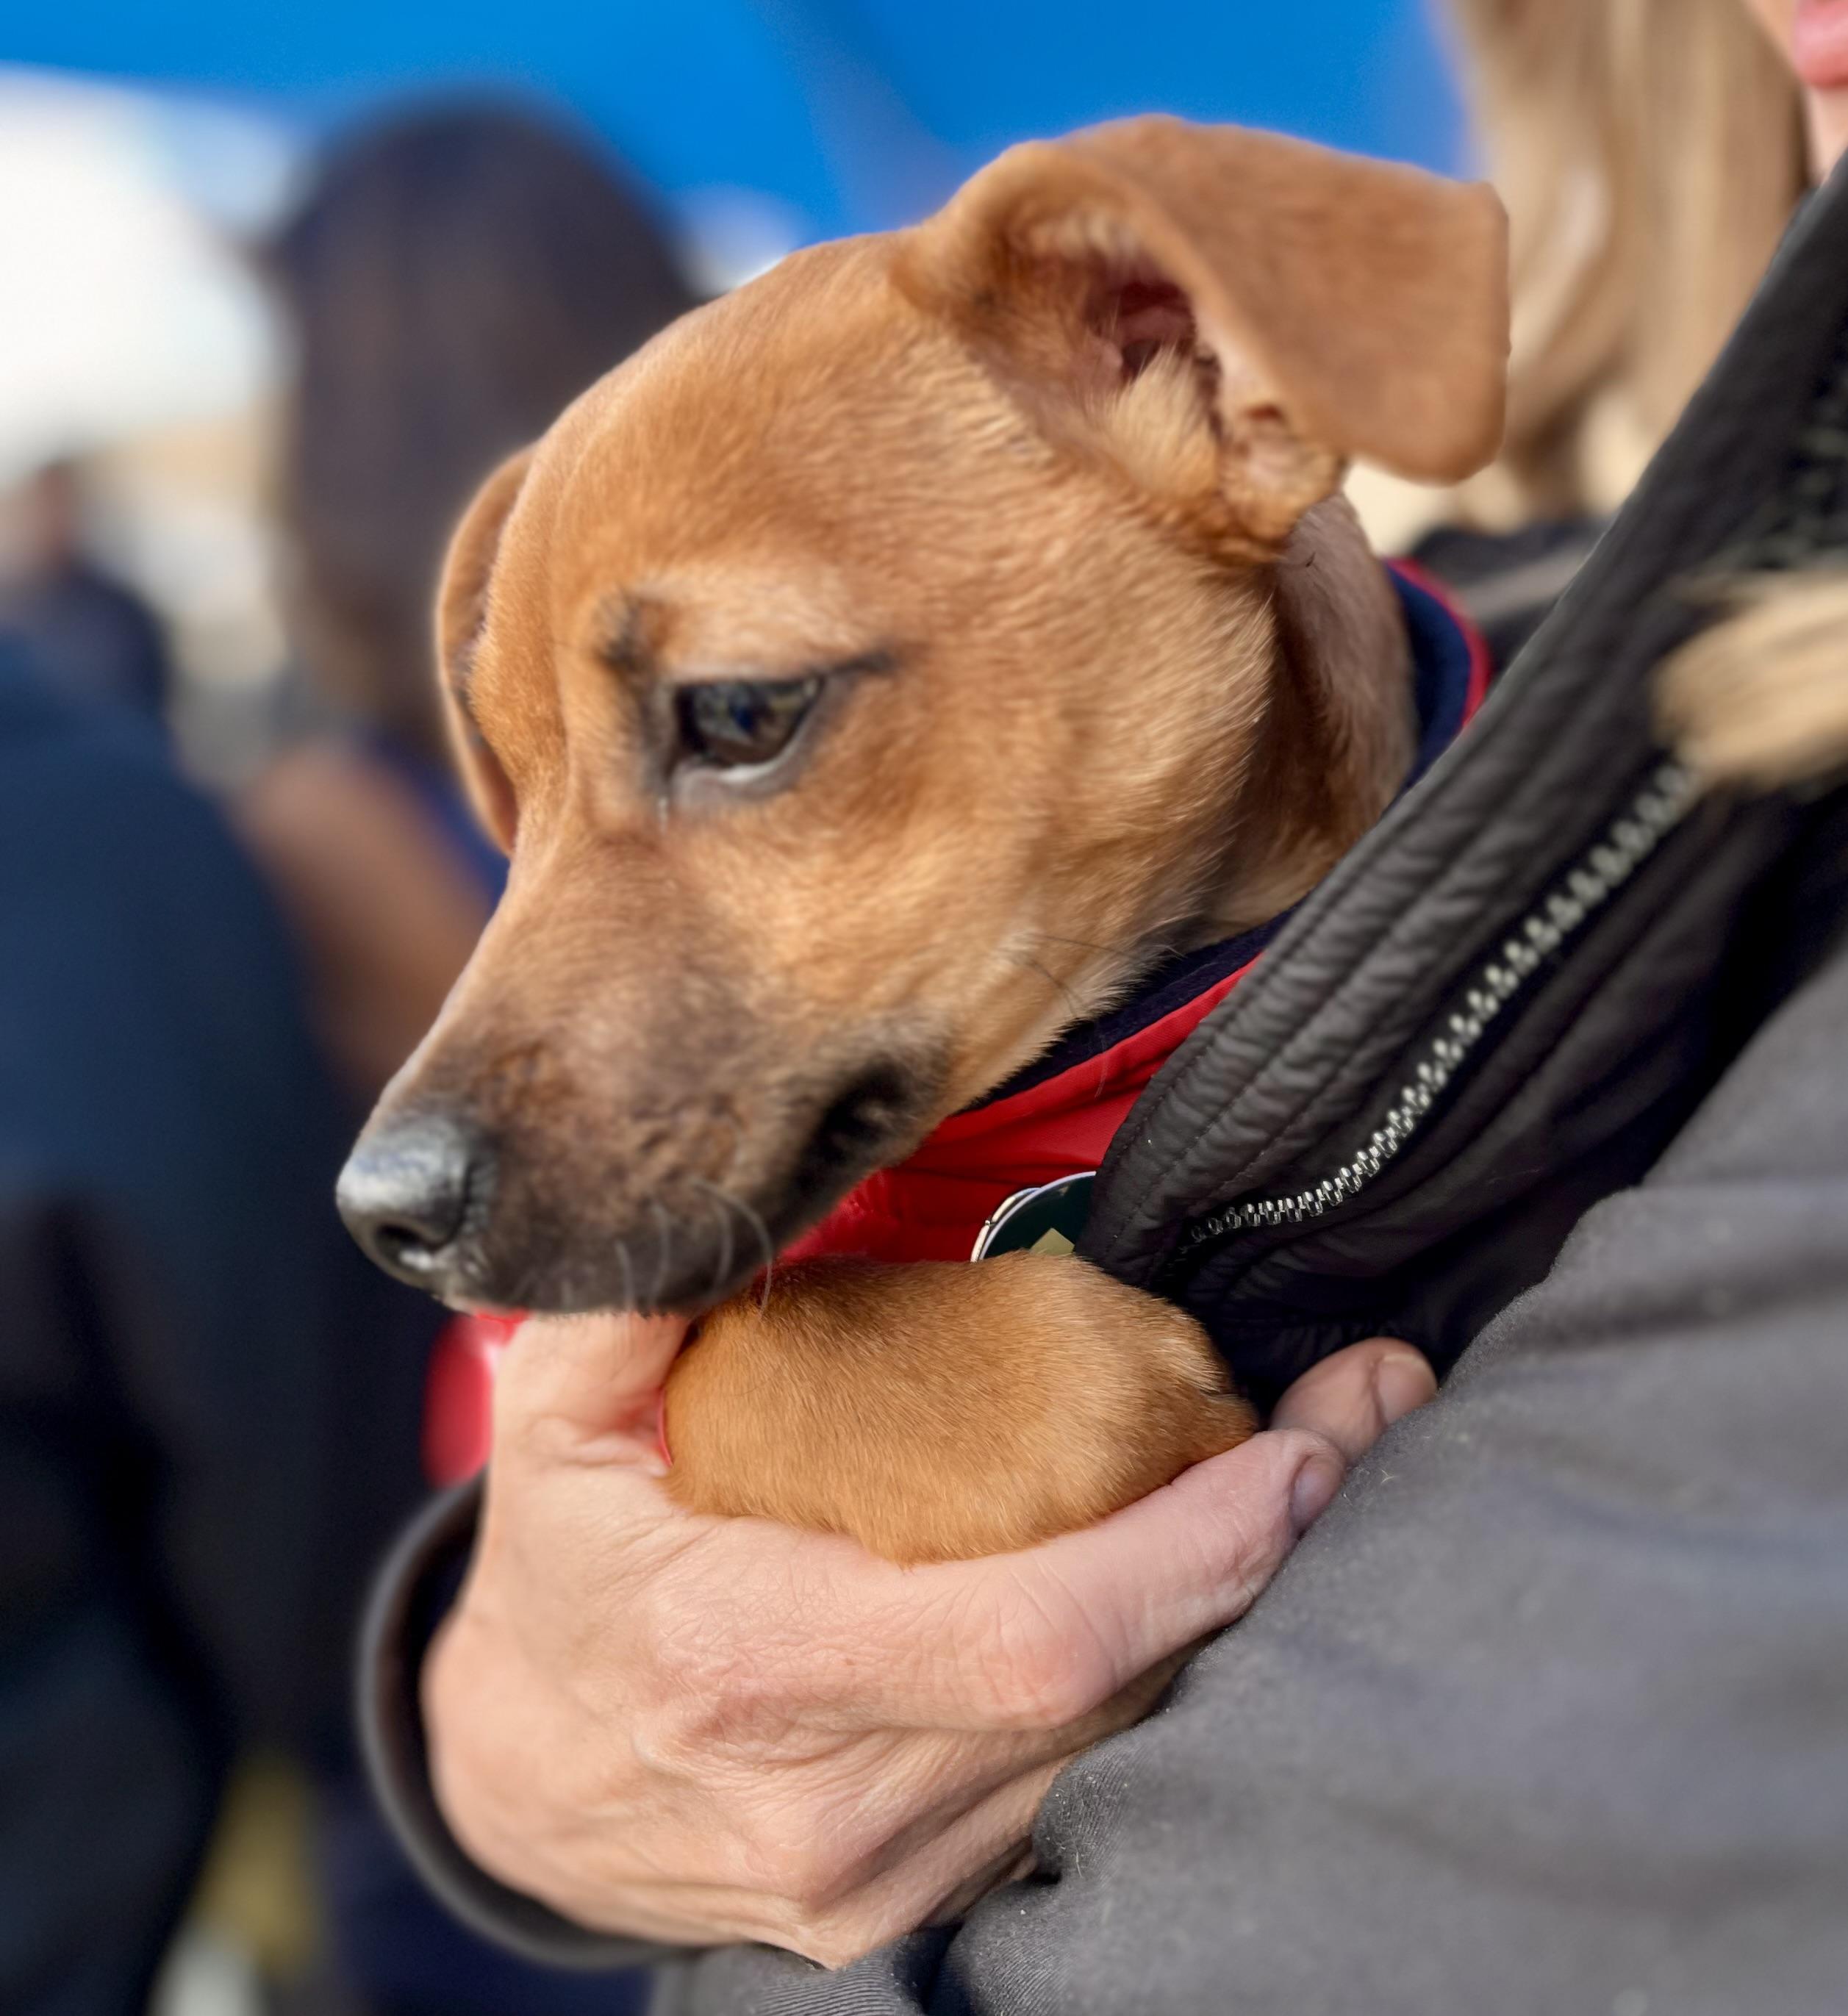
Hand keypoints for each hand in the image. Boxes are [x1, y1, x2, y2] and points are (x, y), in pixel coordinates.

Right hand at [425, 1316, 1432, 1966]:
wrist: (519, 1772)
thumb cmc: (565, 1573)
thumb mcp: (557, 1421)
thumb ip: (630, 1298)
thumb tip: (736, 1179)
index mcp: (752, 1665)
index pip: (1033, 1639)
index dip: (1193, 1554)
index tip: (1302, 1448)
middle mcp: (833, 1807)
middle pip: (1116, 1702)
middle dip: (1264, 1561)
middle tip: (1365, 1417)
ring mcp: (880, 1880)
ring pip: (1117, 1756)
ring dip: (1232, 1622)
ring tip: (1315, 1476)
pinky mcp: (908, 1908)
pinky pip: (1075, 1794)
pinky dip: (1159, 1686)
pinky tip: (1208, 1579)